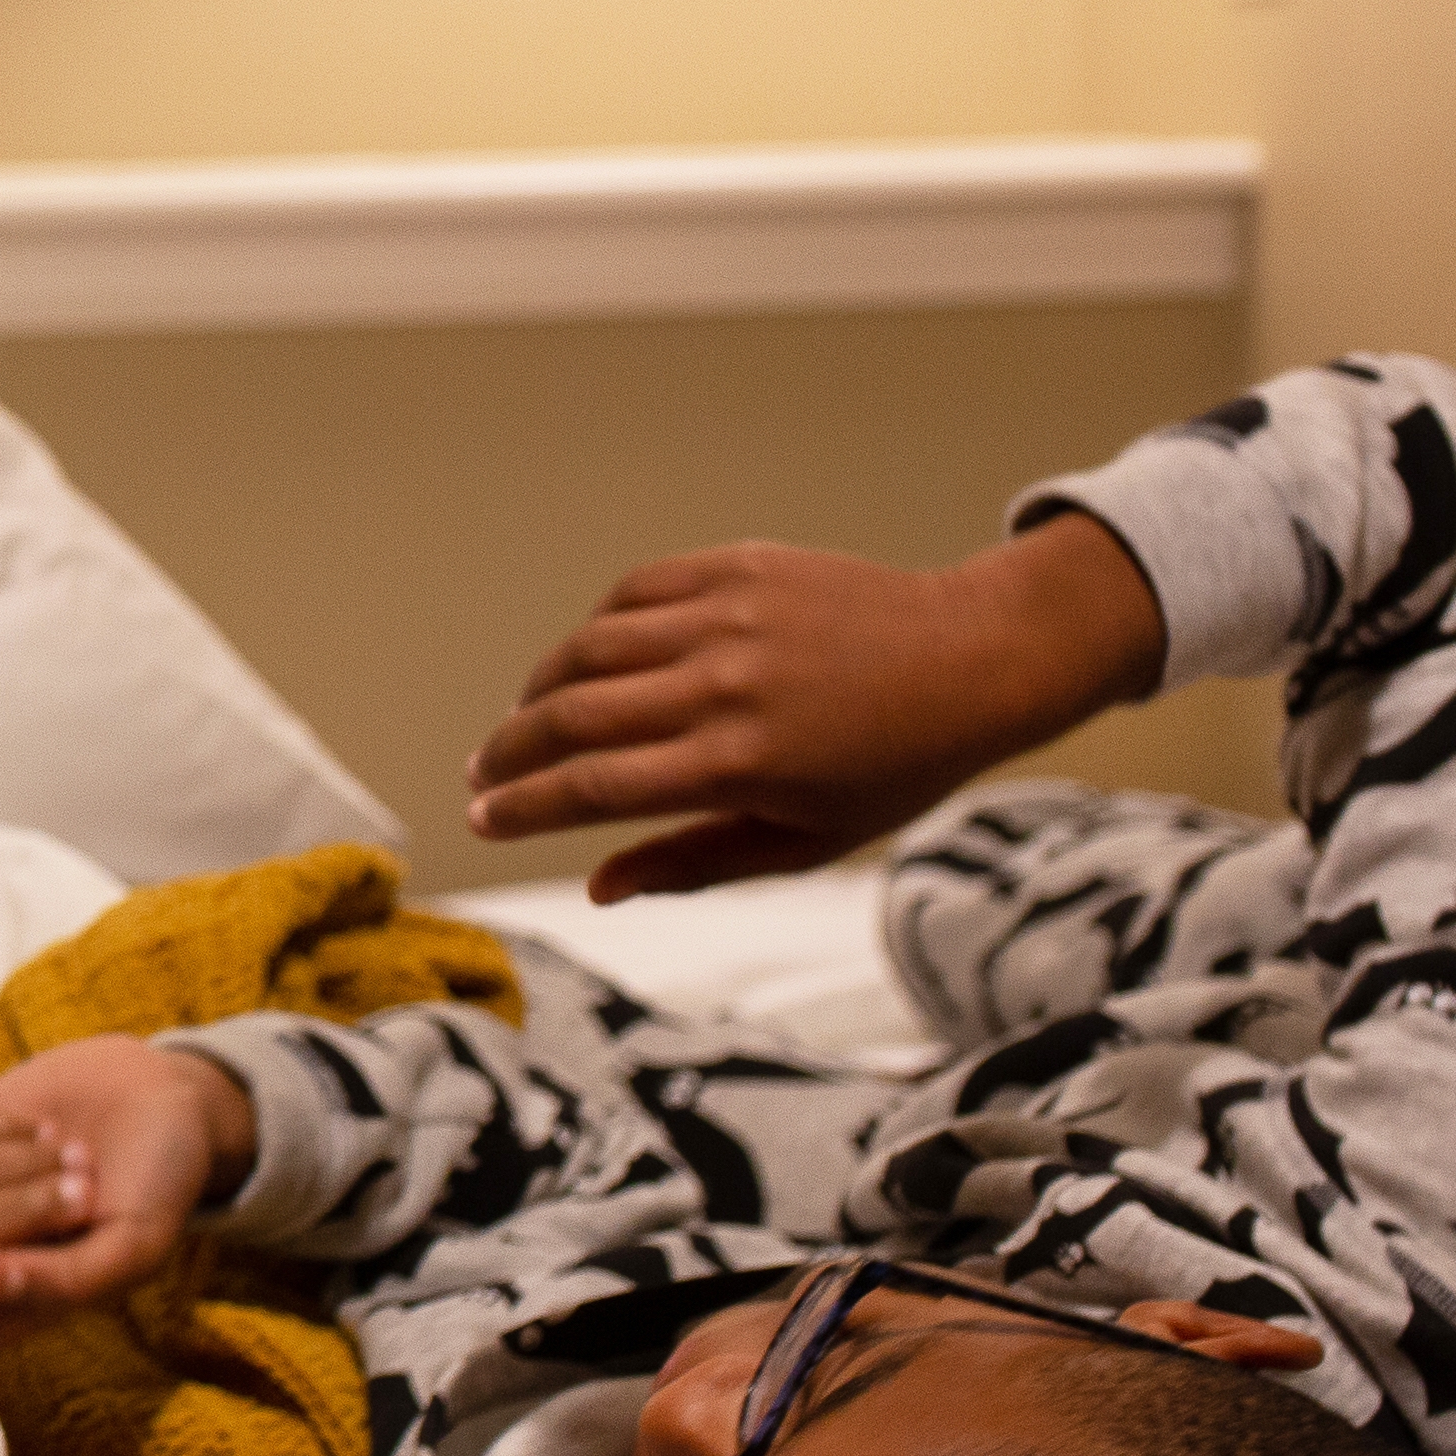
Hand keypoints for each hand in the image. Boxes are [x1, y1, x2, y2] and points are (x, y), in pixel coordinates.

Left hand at [0, 1036, 247, 1323]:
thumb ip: (69, 1279)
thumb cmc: (155, 1184)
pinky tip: (48, 1128)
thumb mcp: (134, 1245)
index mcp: (28, 1292)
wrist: (164, 1098)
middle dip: (20, 1213)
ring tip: (80, 1154)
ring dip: (19, 1166)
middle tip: (86, 1191)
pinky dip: (2, 1129)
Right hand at [467, 515, 1169, 897]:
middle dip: (510, 752)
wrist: (972, 658)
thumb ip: (693, 863)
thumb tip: (597, 888)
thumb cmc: (895, 767)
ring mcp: (726, 616)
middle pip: (571, 715)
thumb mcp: (805, 841)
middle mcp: (723, 685)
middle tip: (484, 776)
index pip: (594, 787)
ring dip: (539, 691)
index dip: (524, 807)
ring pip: (588, 649)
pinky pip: (632, 595)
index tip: (483, 820)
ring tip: (527, 721)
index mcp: (740, 763)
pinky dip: (596, 633)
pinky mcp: (735, 567)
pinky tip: (590, 663)